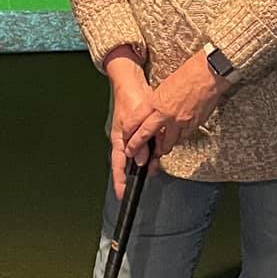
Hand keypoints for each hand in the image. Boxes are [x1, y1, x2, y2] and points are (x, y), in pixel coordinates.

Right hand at [106, 55, 154, 199]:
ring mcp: (134, 136)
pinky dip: (153, 153)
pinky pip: (148, 147)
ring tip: (154, 170)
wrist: (133, 84)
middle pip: (129, 163)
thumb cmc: (129, 99)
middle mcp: (126, 140)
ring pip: (140, 156)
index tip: (121, 193)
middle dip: (134, 176)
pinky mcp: (143, 132)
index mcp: (119, 139)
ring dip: (147, 164)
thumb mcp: (134, 121)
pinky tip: (158, 156)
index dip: (119, 180)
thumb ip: (138, 141)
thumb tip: (142, 159)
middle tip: (137, 187)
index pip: (118, 164)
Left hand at [127, 51, 225, 160]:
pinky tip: (177, 139)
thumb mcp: (165, 87)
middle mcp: (165, 114)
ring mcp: (179, 121)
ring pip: (166, 142)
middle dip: (137, 145)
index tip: (126, 137)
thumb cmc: (188, 74)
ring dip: (161, 147)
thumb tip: (154, 112)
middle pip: (146, 134)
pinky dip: (178, 139)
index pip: (136, 120)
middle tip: (132, 153)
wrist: (208, 74)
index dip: (129, 131)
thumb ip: (158, 102)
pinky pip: (182, 138)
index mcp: (156, 101)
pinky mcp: (193, 125)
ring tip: (159, 150)